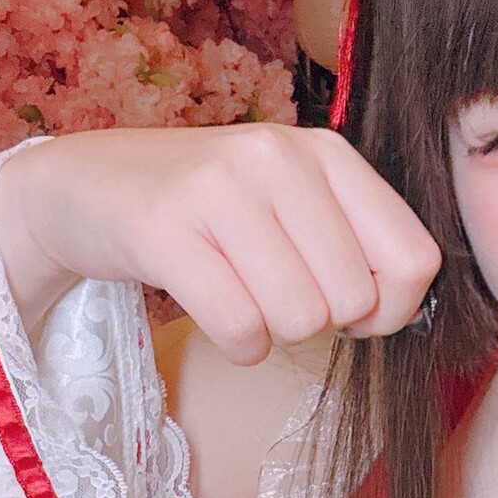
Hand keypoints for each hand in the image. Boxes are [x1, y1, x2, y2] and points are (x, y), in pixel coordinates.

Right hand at [0, 124, 442, 361]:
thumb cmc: (208, 214)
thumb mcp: (292, 208)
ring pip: (300, 317)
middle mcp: (278, 156)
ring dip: (273, 332)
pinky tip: (216, 315)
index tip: (349, 310)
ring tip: (241, 295)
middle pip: (353, 299)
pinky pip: (239, 326)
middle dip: (320, 321)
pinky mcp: (164, 226)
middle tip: (275, 295)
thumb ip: (355, 248)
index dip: (390, 309)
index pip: (412, 259)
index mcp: (326, 152)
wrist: (86, 187)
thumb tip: (399, 311)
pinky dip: (236, 344)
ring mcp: (219, 186)